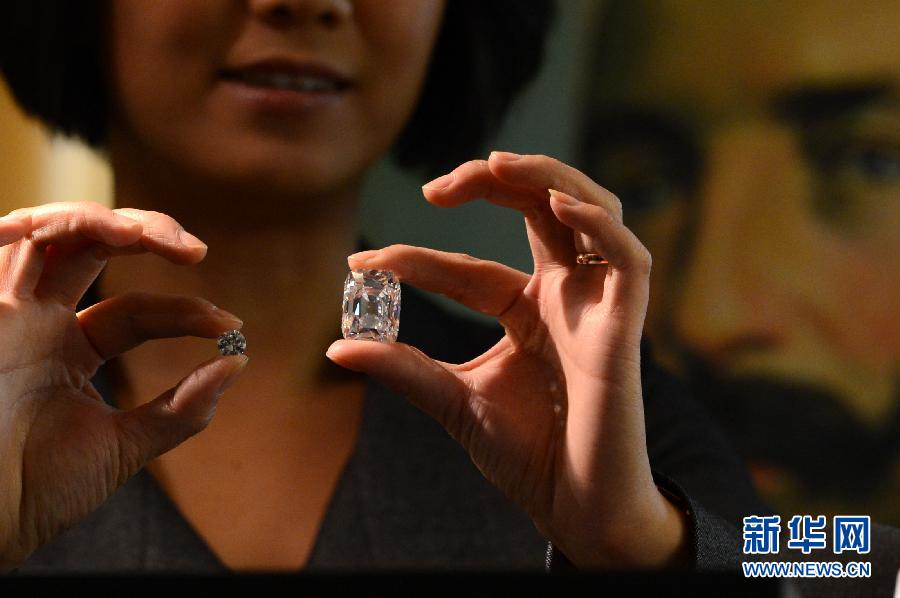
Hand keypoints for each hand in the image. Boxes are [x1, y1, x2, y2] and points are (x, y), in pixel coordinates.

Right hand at [0, 202, 246, 570]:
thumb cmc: (36, 492)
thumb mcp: (123, 445)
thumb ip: (181, 409)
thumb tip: (237, 361)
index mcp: (68, 350)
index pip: (137, 312)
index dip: (186, 313)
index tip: (231, 326)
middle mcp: (37, 322)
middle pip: (91, 250)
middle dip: (145, 234)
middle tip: (194, 249)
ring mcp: (6, 312)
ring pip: (48, 235)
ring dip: (99, 220)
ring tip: (146, 234)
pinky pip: (2, 248)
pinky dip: (38, 226)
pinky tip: (84, 226)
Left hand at [326, 152, 687, 567]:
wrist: (574, 508)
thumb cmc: (527, 455)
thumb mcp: (453, 400)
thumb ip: (404, 367)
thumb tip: (336, 347)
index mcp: (526, 310)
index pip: (467, 268)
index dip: (415, 259)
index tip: (360, 263)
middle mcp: (564, 296)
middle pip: (539, 210)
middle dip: (494, 181)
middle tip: (438, 185)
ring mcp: (597, 305)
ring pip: (591, 213)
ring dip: (550, 177)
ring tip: (498, 164)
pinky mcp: (625, 325)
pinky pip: (628, 260)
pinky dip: (599, 224)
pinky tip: (560, 205)